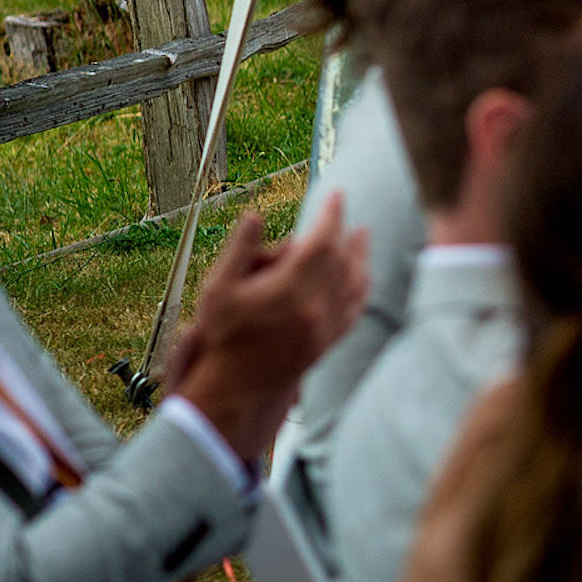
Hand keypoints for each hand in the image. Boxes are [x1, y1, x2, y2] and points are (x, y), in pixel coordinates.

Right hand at [172, 201, 369, 463]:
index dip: (331, 214)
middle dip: (346, 232)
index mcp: (291, 289)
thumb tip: (256, 214)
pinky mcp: (329, 342)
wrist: (234, 387)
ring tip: (362, 237)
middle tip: (347, 214)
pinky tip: (362, 277)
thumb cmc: (222, 335)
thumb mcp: (218, 288)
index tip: (336, 194)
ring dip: (360, 257)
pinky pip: (355, 309)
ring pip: (355, 283)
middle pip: (343, 259)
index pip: (322, 240)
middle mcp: (316, 306)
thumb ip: (240, 249)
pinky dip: (362, 287)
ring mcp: (326, 326)